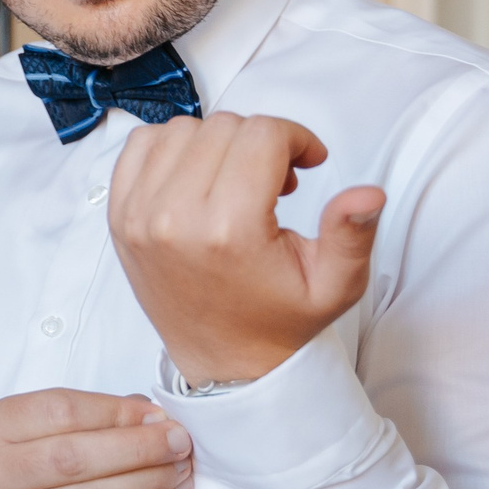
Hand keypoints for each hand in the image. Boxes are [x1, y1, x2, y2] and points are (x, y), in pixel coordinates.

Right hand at [0, 389, 193, 488]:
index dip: (116, 412)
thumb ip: (94, 416)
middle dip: (139, 448)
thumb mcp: (44, 431)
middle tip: (178, 442)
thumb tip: (153, 418)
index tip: (156, 416)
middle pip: (76, 457)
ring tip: (179, 469)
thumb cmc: (30, 473)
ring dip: (149, 482)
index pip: (61, 410)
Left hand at [108, 112, 385, 385]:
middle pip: (225, 128)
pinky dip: (173, 149)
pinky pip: (141, 146)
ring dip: (218, 144)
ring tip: (238, 181)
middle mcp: (174, 219)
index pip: (263, 135)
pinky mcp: (118, 217)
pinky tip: (200, 178)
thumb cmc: (277, 321)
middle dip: (260, 143)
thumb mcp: (333, 285)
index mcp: (229, 231)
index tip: (307, 163)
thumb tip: (369, 194)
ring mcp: (138, 217)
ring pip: (184, 130)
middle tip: (277, 181)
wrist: (223, 361)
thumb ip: (352, 235)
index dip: (296, 140)